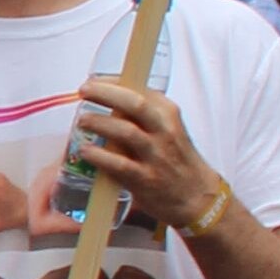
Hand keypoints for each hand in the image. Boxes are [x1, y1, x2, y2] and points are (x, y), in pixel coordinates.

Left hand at [68, 79, 229, 232]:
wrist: (197, 196)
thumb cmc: (175, 158)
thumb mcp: (166, 128)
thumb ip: (140, 114)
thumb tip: (103, 96)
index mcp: (168, 113)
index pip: (139, 89)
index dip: (112, 82)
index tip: (92, 82)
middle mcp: (164, 131)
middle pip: (135, 104)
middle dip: (106, 93)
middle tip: (84, 91)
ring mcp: (156, 155)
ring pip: (126, 131)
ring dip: (99, 123)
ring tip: (82, 121)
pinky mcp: (145, 179)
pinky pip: (119, 164)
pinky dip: (99, 156)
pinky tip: (85, 151)